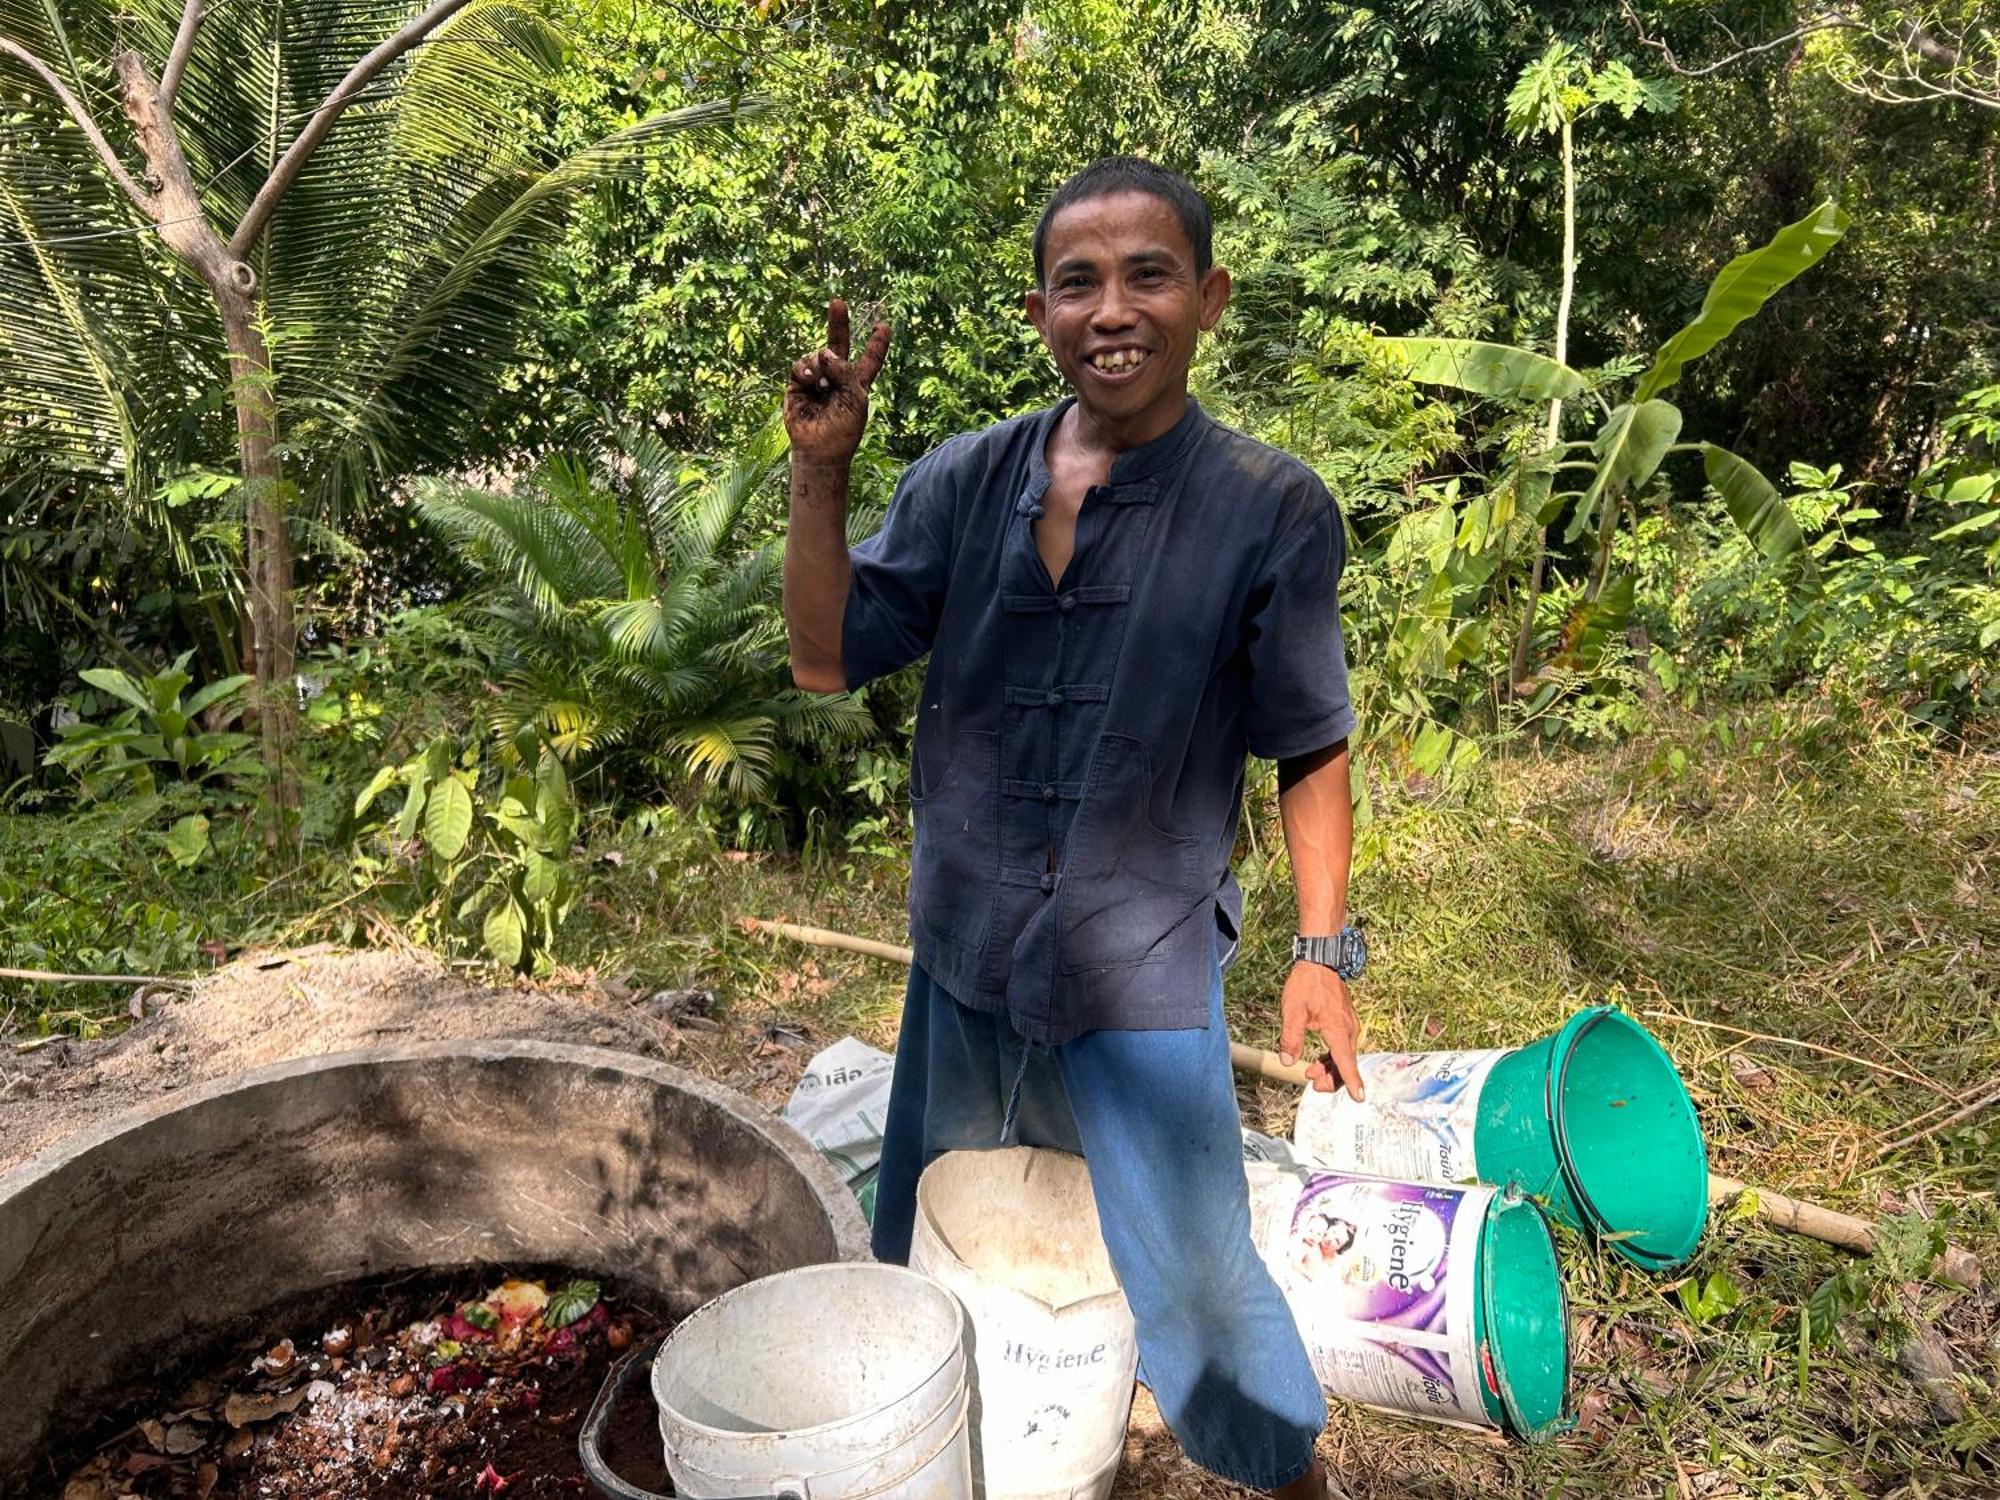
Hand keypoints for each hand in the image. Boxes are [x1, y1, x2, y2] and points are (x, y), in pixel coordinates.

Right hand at [784, 297, 890, 462]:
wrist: (820, 448)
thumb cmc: (844, 429)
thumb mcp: (855, 398)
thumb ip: (845, 371)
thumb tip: (825, 351)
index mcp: (857, 382)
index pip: (869, 359)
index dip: (876, 344)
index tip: (884, 326)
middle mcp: (837, 377)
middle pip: (838, 344)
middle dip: (838, 323)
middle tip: (838, 302)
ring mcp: (816, 379)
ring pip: (817, 354)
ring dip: (821, 366)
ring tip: (822, 386)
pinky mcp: (797, 384)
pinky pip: (800, 365)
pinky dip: (806, 369)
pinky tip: (810, 381)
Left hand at [1278, 962, 1364, 1099]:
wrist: (1320, 961)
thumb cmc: (1307, 984)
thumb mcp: (1293, 1011)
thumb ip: (1291, 1037)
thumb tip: (1288, 1061)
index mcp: (1338, 1030)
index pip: (1347, 1063)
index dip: (1352, 1082)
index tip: (1359, 1098)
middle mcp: (1349, 1030)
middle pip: (1346, 1064)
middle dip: (1332, 1079)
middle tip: (1312, 1083)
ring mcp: (1349, 1026)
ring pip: (1345, 1057)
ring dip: (1331, 1069)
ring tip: (1311, 1072)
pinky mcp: (1345, 1022)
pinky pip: (1343, 1047)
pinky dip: (1333, 1058)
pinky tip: (1319, 1060)